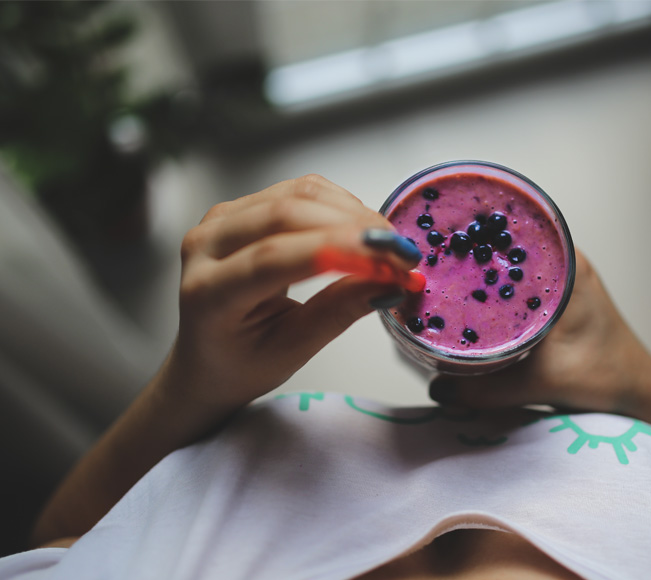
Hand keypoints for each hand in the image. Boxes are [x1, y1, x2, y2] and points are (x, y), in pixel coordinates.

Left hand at [163, 174, 417, 410]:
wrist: (207, 358)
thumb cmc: (242, 362)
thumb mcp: (293, 350)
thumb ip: (339, 311)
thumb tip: (391, 282)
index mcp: (208, 291)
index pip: (274, 257)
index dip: (338, 252)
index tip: (391, 263)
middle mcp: (205, 244)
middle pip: (287, 214)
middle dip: (355, 229)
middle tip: (402, 256)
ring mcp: (222, 219)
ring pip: (298, 194)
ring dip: (354, 213)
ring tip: (390, 247)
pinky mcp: (242, 207)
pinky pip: (299, 191)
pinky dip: (341, 206)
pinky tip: (365, 231)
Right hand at [429, 248, 650, 459]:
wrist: (638, 395)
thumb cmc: (605, 379)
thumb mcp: (541, 382)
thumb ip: (486, 389)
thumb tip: (436, 389)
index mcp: (566, 263)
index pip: (511, 231)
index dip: (472, 232)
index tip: (438, 238)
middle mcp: (563, 260)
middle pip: (504, 245)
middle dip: (466, 252)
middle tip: (428, 263)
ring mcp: (560, 276)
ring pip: (507, 264)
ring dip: (478, 272)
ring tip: (438, 279)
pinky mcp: (554, 296)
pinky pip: (514, 283)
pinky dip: (491, 290)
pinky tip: (465, 303)